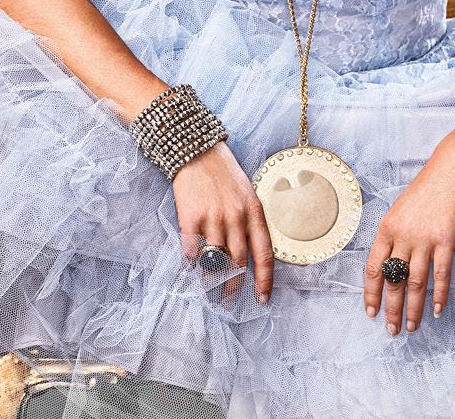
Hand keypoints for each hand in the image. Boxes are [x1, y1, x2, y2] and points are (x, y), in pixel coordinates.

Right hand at [173, 140, 274, 303]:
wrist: (196, 151)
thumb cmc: (224, 174)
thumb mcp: (247, 194)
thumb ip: (250, 222)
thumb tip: (248, 257)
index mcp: (255, 212)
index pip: (264, 254)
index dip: (264, 280)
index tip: (262, 299)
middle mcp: (236, 217)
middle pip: (238, 263)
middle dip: (234, 287)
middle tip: (229, 302)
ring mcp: (213, 218)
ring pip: (214, 261)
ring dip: (211, 281)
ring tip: (209, 291)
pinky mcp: (190, 218)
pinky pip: (192, 251)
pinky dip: (191, 264)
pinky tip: (190, 269)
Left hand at [363, 127, 454, 334]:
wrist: (452, 169)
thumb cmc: (426, 189)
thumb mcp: (399, 211)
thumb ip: (394, 237)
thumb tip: (390, 266)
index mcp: (386, 229)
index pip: (372, 269)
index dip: (370, 294)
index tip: (370, 313)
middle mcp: (402, 236)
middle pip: (392, 281)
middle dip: (391, 309)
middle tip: (391, 330)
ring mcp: (424, 239)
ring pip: (415, 283)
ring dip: (414, 309)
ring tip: (413, 327)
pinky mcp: (446, 240)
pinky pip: (441, 274)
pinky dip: (439, 295)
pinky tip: (437, 311)